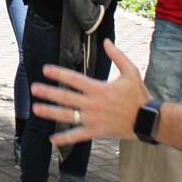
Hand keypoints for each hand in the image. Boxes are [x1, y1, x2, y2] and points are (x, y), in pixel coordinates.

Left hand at [31, 39, 152, 146]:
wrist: (148, 120)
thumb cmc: (139, 95)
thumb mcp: (131, 71)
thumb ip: (118, 56)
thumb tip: (106, 42)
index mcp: (99, 88)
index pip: (74, 79)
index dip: (58, 73)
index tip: (45, 70)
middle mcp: (92, 104)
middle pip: (66, 97)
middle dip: (48, 92)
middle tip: (33, 89)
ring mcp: (93, 119)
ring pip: (67, 116)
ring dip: (50, 112)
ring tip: (36, 109)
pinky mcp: (96, 132)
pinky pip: (77, 136)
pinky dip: (64, 138)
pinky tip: (52, 140)